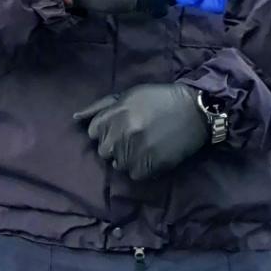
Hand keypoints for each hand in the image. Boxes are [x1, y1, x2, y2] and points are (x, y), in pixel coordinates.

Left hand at [74, 84, 209, 179]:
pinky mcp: (149, 165)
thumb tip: (75, 119)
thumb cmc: (160, 100)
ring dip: (128, 158)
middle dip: (115, 146)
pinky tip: (152, 156)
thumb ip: (100, 107)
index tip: (120, 128)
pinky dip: (141, 169)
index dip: (106, 131)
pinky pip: (133, 175)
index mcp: (115, 114)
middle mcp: (122, 132)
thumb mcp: (129, 95)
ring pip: (117, 164)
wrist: (195, 111)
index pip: (93, 133)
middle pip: (103, 151)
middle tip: (134, 138)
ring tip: (144, 147)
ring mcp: (135, 150)